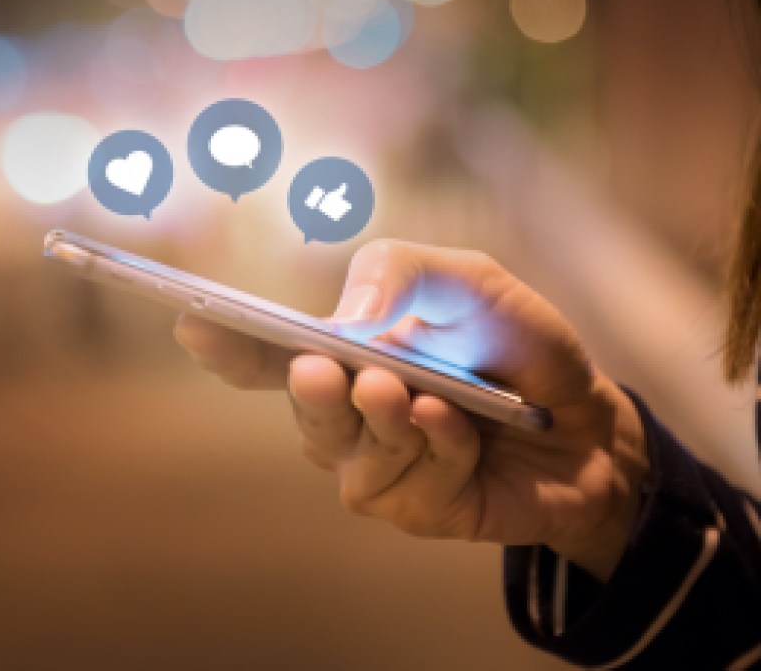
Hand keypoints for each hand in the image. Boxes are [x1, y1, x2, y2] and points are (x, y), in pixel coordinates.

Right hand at [174, 240, 647, 581]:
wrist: (587, 421)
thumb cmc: (517, 343)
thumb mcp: (469, 280)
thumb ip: (402, 273)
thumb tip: (342, 320)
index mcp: (347, 355)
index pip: (267, 356)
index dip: (227, 345)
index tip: (193, 324)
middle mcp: (348, 413)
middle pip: (301, 410)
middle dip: (313, 392)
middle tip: (325, 369)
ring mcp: (378, 465)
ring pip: (348, 453)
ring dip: (382, 422)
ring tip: (418, 396)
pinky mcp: (414, 507)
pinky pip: (405, 484)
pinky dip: (437, 449)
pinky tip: (465, 428)